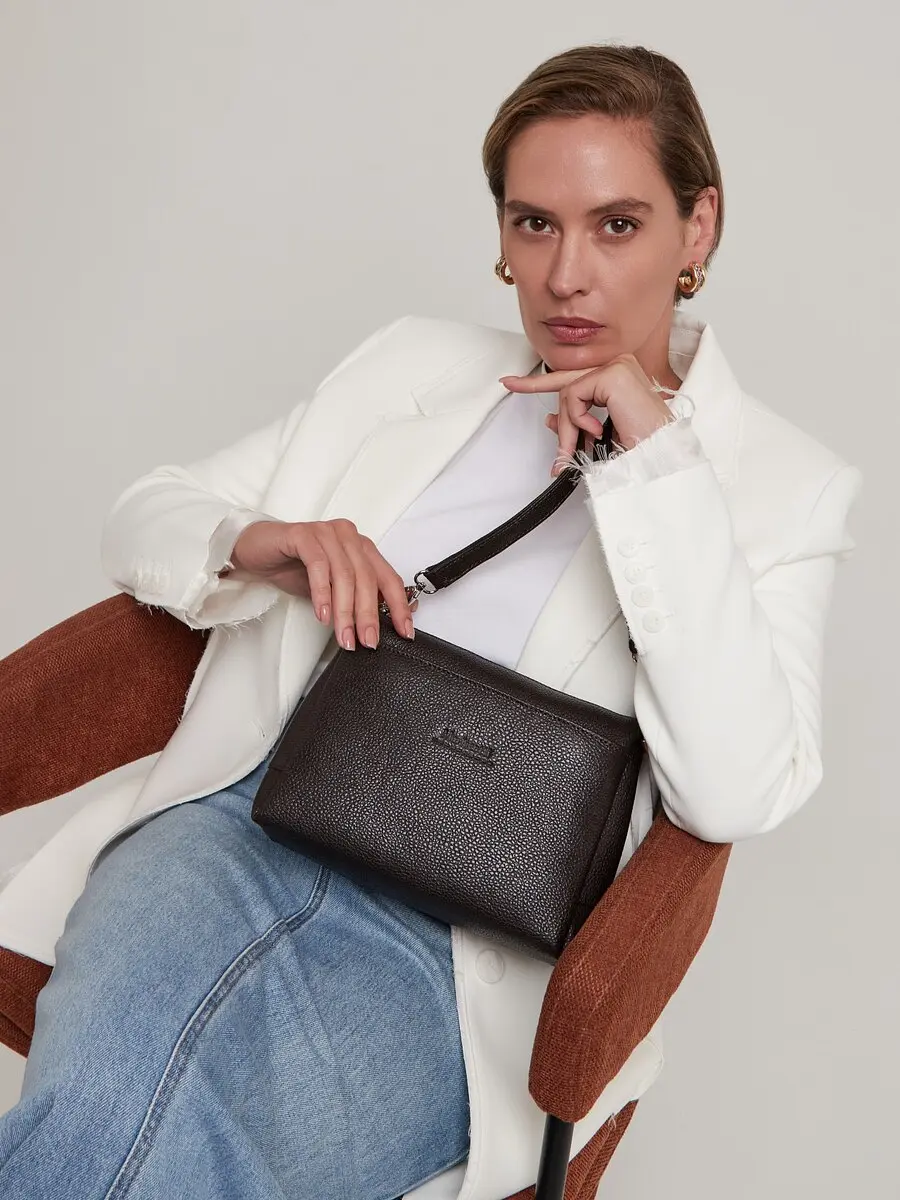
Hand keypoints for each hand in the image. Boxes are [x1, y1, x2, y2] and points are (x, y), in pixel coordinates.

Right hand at [226, 519, 414, 649]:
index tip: (405, 632)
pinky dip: (322, 593)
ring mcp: (326, 532)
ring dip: (345, 611)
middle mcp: (348, 536)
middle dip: (369, 614)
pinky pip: (318, 565)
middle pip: (367, 578)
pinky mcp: (302, 534)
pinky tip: (323, 614)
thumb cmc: (294, 569)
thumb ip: (354, 600)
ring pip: (344, 574)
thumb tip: (378, 625)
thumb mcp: (332, 589)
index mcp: (361, 547)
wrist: (255, 553)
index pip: (388, 577)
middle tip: (368, 641)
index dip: (399, 606)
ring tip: (344, 636)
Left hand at [501, 354, 675, 475]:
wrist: (659, 459)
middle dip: (535, 388)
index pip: (574, 376)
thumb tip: (551, 418)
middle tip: (508, 385)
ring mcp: (616, 367)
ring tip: (574, 449)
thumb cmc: (639, 449)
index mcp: (619, 375)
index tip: (510, 380)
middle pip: (566, 381)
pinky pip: (573, 395)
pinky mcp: (612, 375)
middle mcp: (619, 365)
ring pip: (567, 391)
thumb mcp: (598, 434)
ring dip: (566, 425)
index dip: (539, 380)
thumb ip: (575, 421)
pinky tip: (595, 431)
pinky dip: (576, 419)